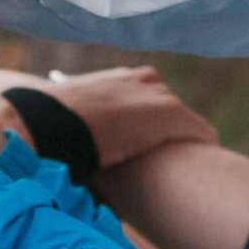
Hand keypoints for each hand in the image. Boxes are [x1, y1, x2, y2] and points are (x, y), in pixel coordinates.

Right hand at [0, 64, 218, 170]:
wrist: (46, 126)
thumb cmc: (52, 130)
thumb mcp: (73, 120)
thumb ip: (86, 125)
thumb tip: (80, 149)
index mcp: (120, 79)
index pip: (150, 100)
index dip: (151, 127)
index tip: (150, 149)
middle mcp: (144, 80)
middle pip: (172, 109)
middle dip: (170, 135)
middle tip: (168, 165)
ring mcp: (159, 95)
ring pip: (186, 122)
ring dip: (184, 144)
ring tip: (185, 170)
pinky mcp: (172, 114)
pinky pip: (200, 133)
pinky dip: (202, 149)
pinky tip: (202, 168)